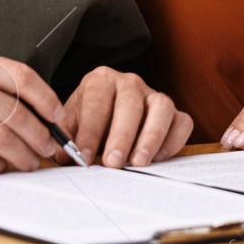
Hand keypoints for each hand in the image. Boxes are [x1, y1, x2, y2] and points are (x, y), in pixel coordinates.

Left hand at [61, 67, 191, 166]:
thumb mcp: (71, 125)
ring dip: (151, 136)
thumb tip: (60, 153)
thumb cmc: (88, 123)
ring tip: (138, 162)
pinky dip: (173, 140)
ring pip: (161, 107)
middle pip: (130, 105)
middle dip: (121, 136)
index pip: (96, 104)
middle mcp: (129, 83)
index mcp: (100, 81)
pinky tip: (158, 158)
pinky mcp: (174, 112)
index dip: (90, 133)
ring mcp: (155, 95)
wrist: (106, 118)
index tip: (84, 158)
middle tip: (113, 163)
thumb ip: (65, 138)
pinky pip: (182, 122)